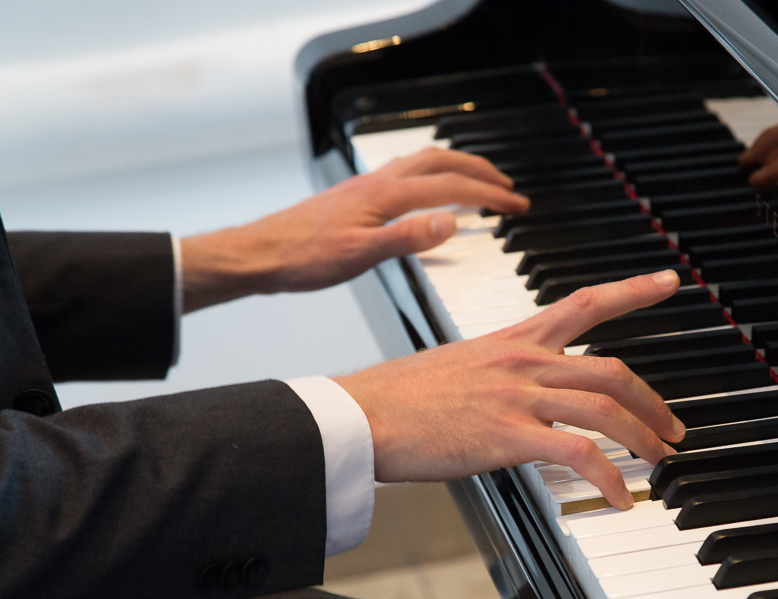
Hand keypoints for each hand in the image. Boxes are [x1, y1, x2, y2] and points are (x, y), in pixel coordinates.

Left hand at [179, 147, 528, 311]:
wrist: (260, 254)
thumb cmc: (303, 258)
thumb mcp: (362, 255)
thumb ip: (409, 238)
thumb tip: (451, 222)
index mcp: (386, 195)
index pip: (451, 186)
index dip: (489, 195)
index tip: (516, 205)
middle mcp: (378, 183)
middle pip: (441, 162)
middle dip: (480, 173)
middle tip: (508, 188)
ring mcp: (367, 187)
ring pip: (422, 162)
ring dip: (456, 168)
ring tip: (477, 181)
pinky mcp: (356, 197)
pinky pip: (405, 173)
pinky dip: (430, 175)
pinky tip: (426, 192)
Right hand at [334, 271, 687, 509]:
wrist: (361, 415)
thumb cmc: (400, 397)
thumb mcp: (459, 367)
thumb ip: (501, 375)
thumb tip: (524, 397)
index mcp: (512, 340)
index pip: (584, 303)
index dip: (632, 290)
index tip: (667, 282)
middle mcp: (523, 362)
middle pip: (611, 369)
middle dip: (653, 402)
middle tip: (671, 428)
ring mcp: (517, 396)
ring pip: (605, 408)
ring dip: (643, 439)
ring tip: (657, 462)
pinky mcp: (508, 435)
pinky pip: (579, 454)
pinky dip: (609, 478)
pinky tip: (620, 497)